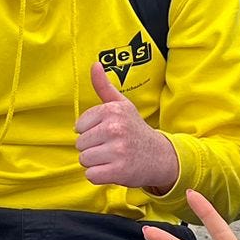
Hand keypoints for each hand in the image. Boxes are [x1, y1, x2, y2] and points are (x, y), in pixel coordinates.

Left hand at [74, 62, 177, 190]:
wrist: (159, 156)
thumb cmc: (135, 129)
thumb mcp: (122, 105)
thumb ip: (104, 86)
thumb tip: (94, 64)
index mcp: (113, 110)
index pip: (79, 126)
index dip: (90, 132)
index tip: (107, 133)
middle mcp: (115, 128)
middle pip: (80, 144)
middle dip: (92, 148)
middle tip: (111, 147)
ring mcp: (117, 150)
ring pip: (84, 160)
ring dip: (95, 162)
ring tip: (112, 157)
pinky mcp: (119, 170)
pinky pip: (91, 175)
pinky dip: (99, 175)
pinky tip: (113, 169)